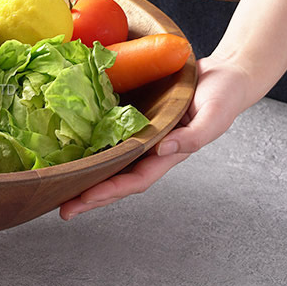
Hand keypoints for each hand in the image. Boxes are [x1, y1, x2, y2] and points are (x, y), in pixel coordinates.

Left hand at [58, 54, 252, 219]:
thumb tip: (164, 150)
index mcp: (169, 154)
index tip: (86, 198)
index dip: (110, 190)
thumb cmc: (224, 96)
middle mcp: (152, 151)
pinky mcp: (135, 122)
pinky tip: (73, 156)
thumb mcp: (215, 115)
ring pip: (111, 165)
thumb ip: (194, 136)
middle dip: (91, 197)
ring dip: (87, 179)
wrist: (226, 76)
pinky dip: (93, 150)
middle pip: (117, 181)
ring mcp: (143, 139)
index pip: (135, 180)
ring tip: (60, 191)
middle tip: (63, 209)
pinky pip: (111, 140)